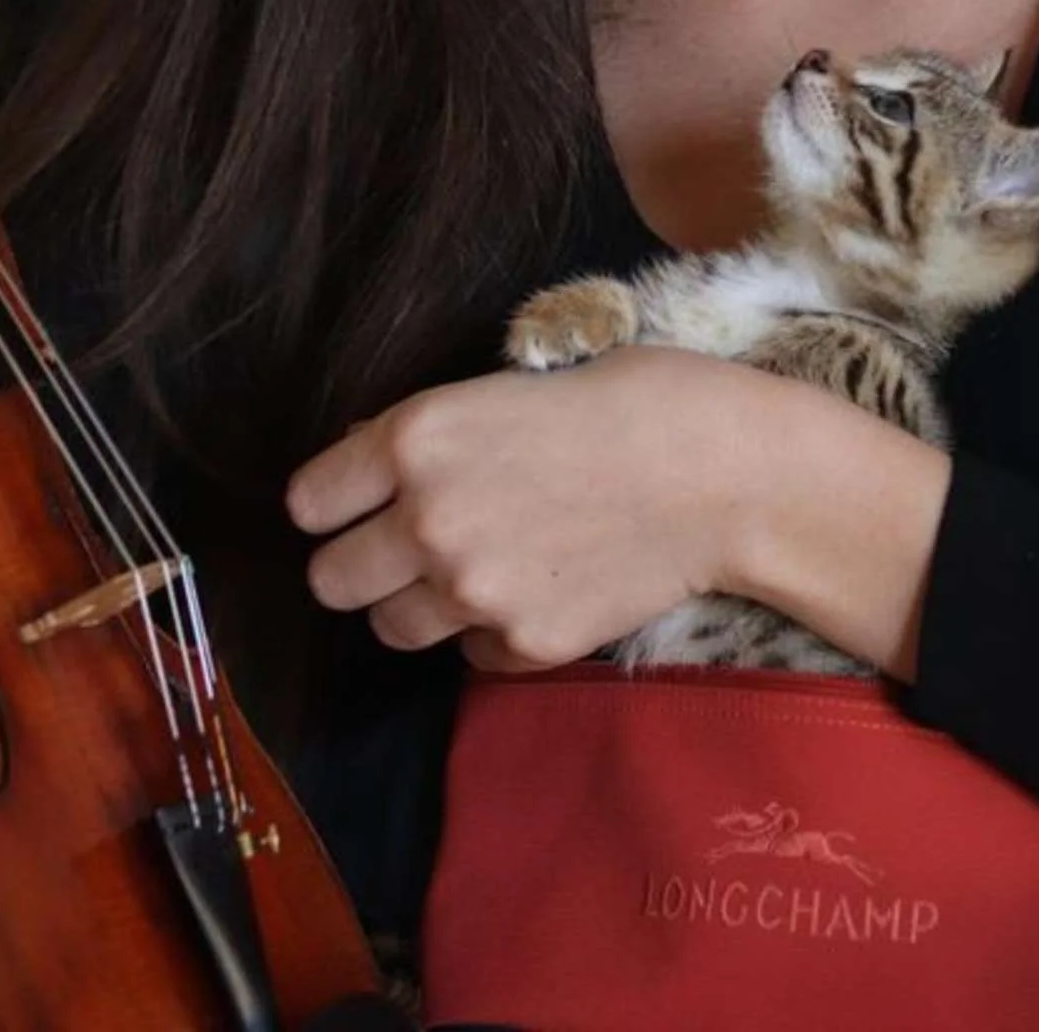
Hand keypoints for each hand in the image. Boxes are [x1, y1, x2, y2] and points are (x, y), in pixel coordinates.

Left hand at [285, 346, 767, 671]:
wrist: (730, 474)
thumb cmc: (635, 398)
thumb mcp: (516, 384)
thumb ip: (438, 433)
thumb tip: (377, 462)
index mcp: (418, 438)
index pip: (308, 502)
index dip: (333, 498)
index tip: (358, 496)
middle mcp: (429, 521)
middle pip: (330, 581)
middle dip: (361, 560)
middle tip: (409, 539)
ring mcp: (475, 594)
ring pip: (390, 628)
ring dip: (417, 602)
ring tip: (475, 564)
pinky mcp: (525, 646)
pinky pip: (468, 654)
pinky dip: (488, 630)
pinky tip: (538, 585)